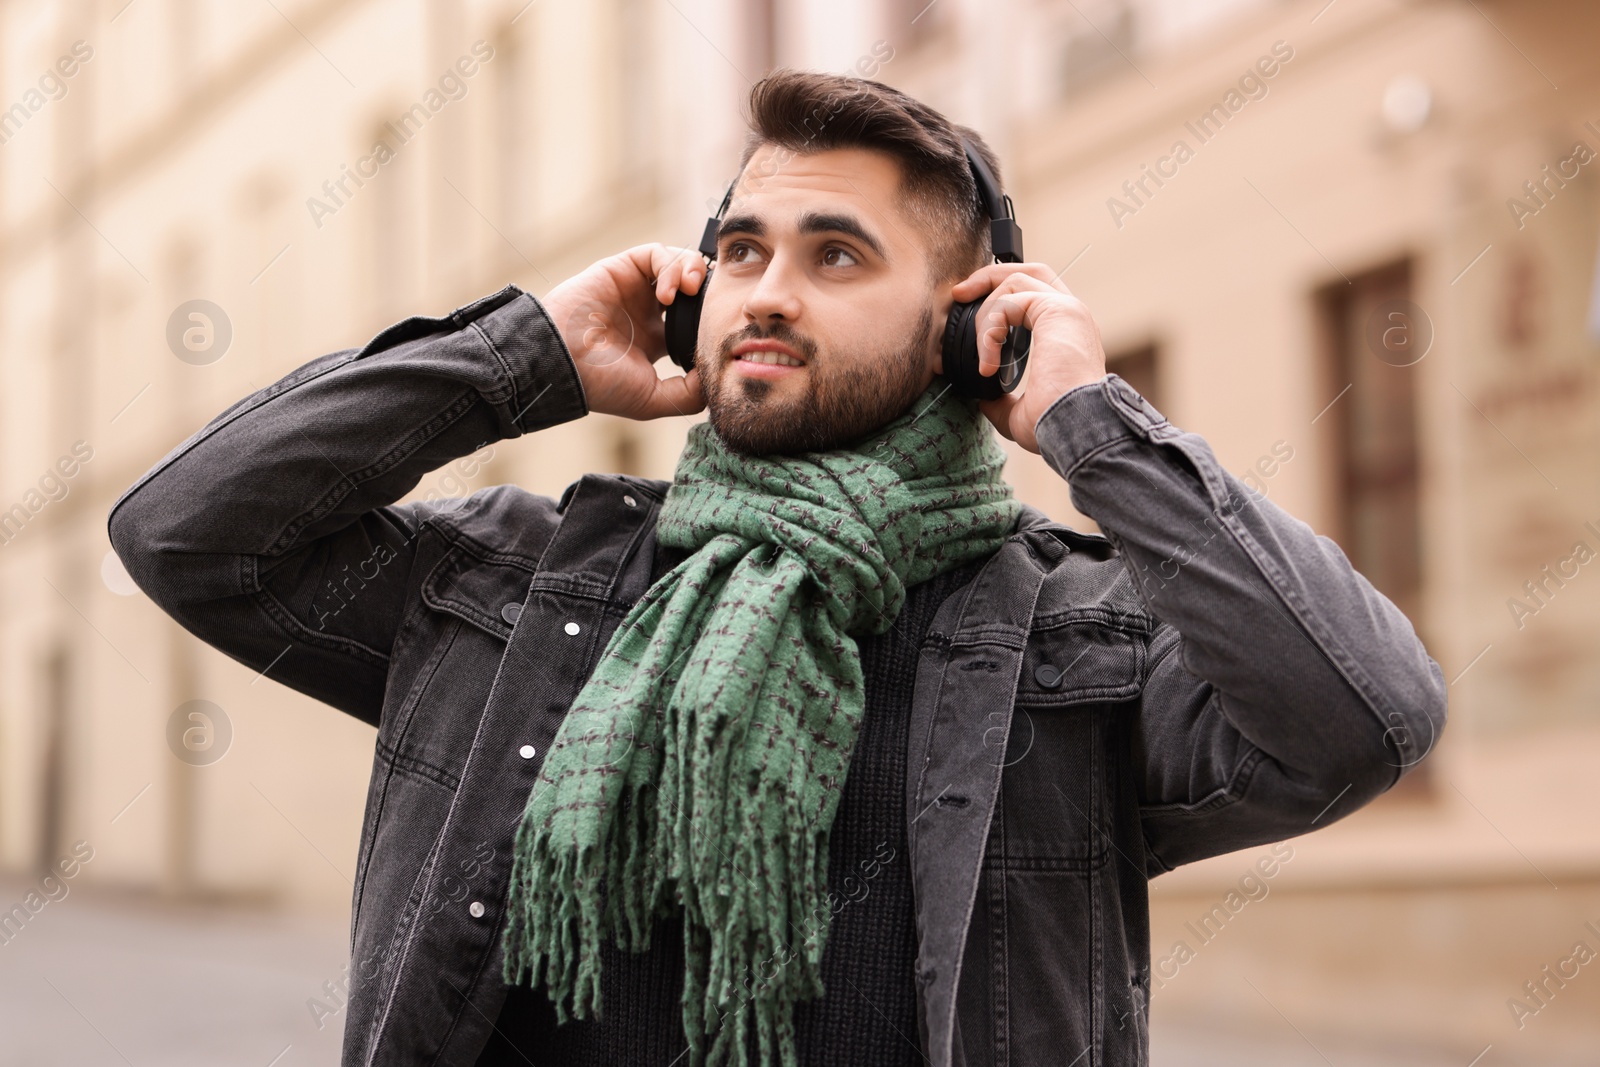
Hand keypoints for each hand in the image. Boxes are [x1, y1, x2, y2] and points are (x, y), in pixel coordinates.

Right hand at [540, 243, 707, 419]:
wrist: (563, 361)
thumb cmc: (601, 384)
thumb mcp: (653, 400)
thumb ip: (688, 394)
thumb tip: (715, 378)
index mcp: (654, 340)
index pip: (694, 320)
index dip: (711, 319)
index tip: (722, 329)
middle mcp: (645, 312)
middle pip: (690, 288)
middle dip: (708, 290)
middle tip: (714, 303)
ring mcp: (634, 289)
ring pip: (677, 264)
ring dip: (692, 272)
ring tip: (690, 290)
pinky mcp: (621, 268)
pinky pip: (657, 253)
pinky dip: (670, 265)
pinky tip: (668, 293)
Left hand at [949, 263, 1106, 452]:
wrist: (1075, 430)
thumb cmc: (1056, 426)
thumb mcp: (1020, 414)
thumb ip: (1002, 402)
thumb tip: (985, 401)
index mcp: (1066, 334)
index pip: (1033, 294)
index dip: (998, 297)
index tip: (966, 312)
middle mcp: (1071, 316)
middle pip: (1029, 270)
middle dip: (989, 276)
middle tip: (960, 295)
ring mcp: (1068, 309)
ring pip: (1015, 282)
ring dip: (986, 312)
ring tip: (981, 349)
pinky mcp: (1058, 310)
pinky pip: (1010, 301)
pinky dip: (990, 330)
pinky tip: (989, 363)